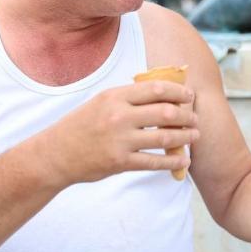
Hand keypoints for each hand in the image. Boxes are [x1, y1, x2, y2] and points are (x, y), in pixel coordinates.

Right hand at [35, 80, 199, 186]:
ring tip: (194, 136)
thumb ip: (128, 97)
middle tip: (195, 119)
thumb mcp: (101, 102)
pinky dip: (173, 161)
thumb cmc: (81, 125)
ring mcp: (120, 140)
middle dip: (187, 116)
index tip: (190, 96)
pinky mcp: (120, 162)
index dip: (179, 92)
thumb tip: (162, 92)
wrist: (55, 154)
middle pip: (166, 112)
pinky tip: (182, 160)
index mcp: (115, 97)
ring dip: (185, 137)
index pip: (156, 89)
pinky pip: (154, 162)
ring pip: (164, 137)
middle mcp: (119, 116)